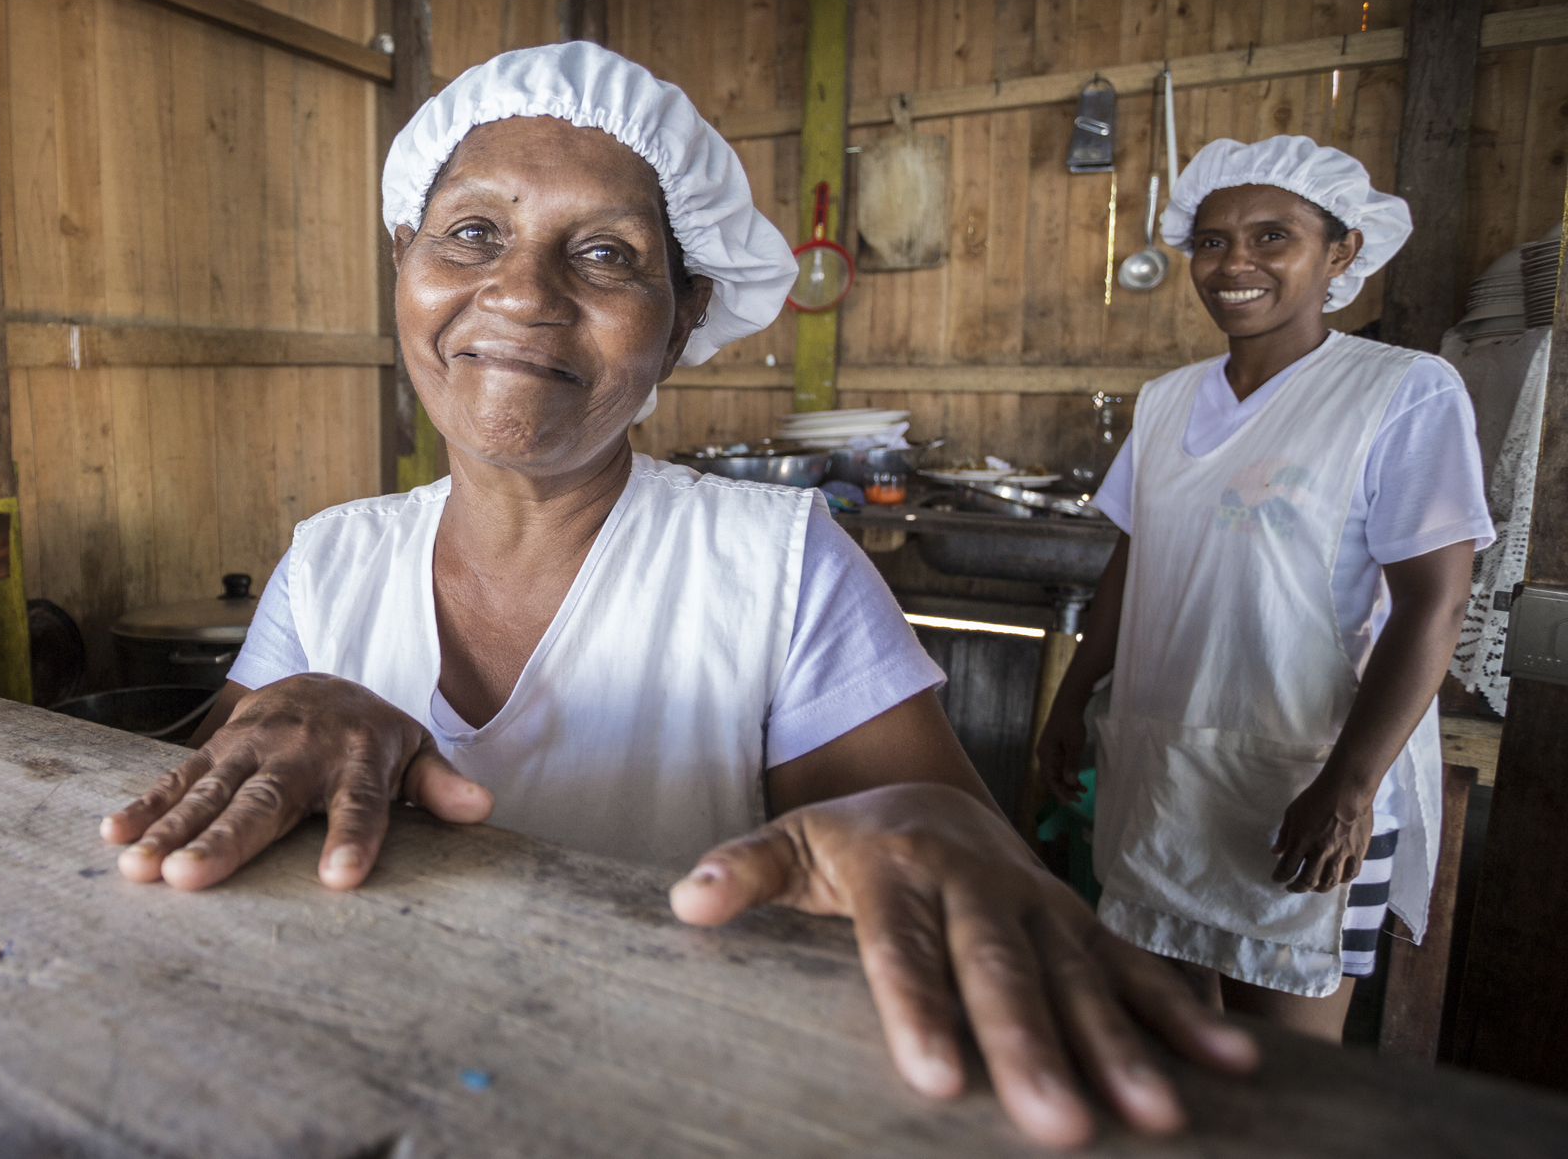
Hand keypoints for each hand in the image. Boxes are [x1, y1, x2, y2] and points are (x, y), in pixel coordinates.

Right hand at [99, 674, 492, 890]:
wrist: (321, 680)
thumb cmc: (371, 737)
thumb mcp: (414, 752)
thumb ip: (440, 785)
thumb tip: (482, 807)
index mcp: (356, 759)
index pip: (360, 804)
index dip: (351, 839)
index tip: (339, 880)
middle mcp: (298, 752)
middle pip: (264, 803)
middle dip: (226, 841)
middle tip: (190, 879)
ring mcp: (251, 748)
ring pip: (210, 792)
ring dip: (171, 829)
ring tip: (142, 870)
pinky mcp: (216, 748)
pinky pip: (177, 777)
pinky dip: (145, 805)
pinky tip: (114, 836)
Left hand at [670, 784, 1257, 1148]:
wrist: (927, 794)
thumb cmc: (848, 843)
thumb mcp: (789, 844)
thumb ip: (742, 870)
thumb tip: (687, 902)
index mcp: (897, 869)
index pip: (903, 948)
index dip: (919, 1009)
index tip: (933, 1076)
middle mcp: (976, 885)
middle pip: (1003, 971)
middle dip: (1033, 1048)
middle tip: (1061, 1126)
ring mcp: (1037, 904)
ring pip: (1082, 975)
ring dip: (1124, 1045)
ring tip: (1157, 1115)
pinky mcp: (1081, 923)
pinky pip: (1137, 966)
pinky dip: (1185, 1012)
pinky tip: (1232, 1066)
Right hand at [1036, 703, 1087, 804]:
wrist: (1068, 706)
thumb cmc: (1070, 724)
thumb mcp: (1073, 744)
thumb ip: (1071, 764)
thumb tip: (1069, 782)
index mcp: (1046, 754)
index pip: (1049, 779)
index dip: (1057, 792)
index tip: (1067, 802)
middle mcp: (1045, 756)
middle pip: (1051, 778)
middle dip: (1063, 790)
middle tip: (1077, 800)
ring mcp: (1050, 753)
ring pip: (1057, 774)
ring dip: (1068, 784)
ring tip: (1082, 792)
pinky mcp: (1056, 751)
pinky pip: (1061, 767)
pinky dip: (1069, 774)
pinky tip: (1079, 781)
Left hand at [1270, 776, 1372, 893]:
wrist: (1346, 790)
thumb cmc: (1315, 798)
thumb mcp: (1292, 813)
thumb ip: (1284, 835)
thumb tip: (1275, 852)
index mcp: (1300, 841)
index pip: (1287, 868)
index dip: (1280, 877)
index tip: (1277, 879)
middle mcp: (1320, 851)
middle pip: (1307, 880)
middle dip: (1297, 888)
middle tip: (1293, 888)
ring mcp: (1340, 853)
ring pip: (1329, 882)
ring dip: (1318, 889)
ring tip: (1313, 887)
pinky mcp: (1357, 852)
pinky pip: (1350, 874)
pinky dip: (1341, 881)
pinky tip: (1335, 879)